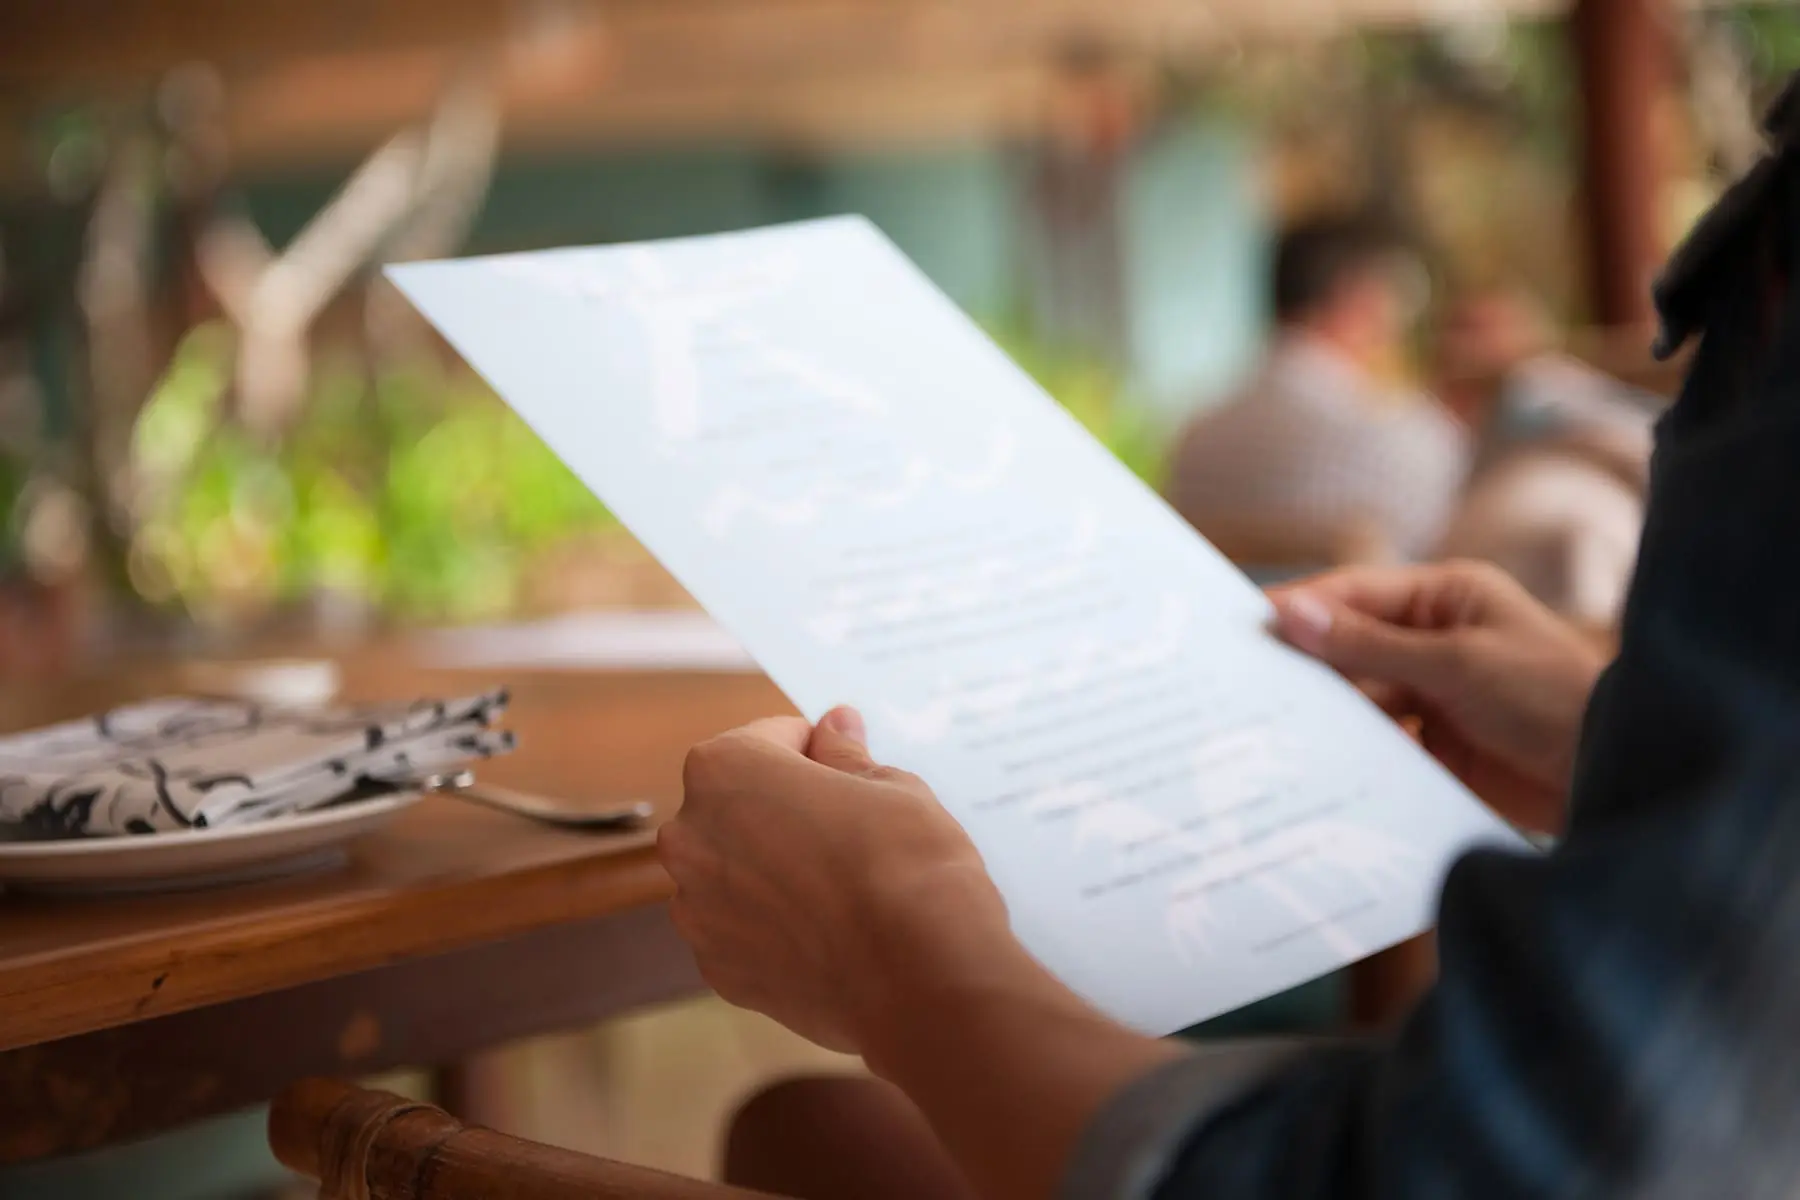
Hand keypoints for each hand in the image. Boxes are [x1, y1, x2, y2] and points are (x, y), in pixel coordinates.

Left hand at [659, 707, 1008, 1054]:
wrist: (920, 979)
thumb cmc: (907, 864)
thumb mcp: (891, 785)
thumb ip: (845, 756)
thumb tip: (834, 728)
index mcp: (724, 771)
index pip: (770, 739)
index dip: (819, 753)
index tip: (854, 778)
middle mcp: (690, 836)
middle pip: (740, 806)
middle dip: (785, 811)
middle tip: (851, 834)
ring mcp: (697, 909)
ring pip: (737, 871)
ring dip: (775, 870)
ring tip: (843, 892)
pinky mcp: (718, 969)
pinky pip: (743, 930)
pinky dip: (776, 927)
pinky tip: (830, 935)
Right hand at [1269, 561, 1605, 833]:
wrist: (1618, 776)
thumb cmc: (1553, 697)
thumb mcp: (1457, 663)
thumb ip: (1369, 644)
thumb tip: (1289, 612)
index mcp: (1445, 598)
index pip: (1354, 594)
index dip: (1299, 608)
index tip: (1243, 626)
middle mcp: (1432, 641)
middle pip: (1347, 648)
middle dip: (1302, 665)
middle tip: (1238, 683)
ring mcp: (1431, 697)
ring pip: (1355, 699)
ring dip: (1320, 713)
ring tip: (1262, 728)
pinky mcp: (1432, 748)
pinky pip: (1374, 743)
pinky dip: (1344, 752)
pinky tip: (1307, 763)